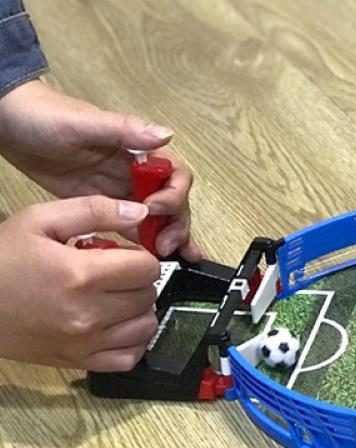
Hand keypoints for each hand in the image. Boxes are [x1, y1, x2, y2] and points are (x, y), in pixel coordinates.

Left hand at [0, 80, 199, 259]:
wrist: (10, 125)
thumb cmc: (44, 116)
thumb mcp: (85, 123)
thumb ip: (125, 130)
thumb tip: (166, 136)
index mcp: (138, 150)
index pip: (174, 175)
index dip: (172, 195)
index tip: (153, 209)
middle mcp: (137, 173)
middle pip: (173, 202)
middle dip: (176, 224)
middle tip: (164, 246)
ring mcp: (123, 192)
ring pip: (159, 219)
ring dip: (171, 238)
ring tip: (175, 257)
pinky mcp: (107, 209)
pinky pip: (135, 228)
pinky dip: (149, 244)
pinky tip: (158, 260)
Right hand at [0, 196, 161, 370]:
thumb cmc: (2, 259)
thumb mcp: (39, 220)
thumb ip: (93, 211)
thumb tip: (139, 212)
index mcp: (81, 275)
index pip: (147, 268)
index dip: (140, 256)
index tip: (122, 255)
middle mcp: (90, 313)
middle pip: (148, 296)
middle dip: (137, 281)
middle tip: (112, 274)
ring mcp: (87, 342)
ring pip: (146, 327)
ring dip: (138, 310)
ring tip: (114, 298)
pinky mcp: (81, 361)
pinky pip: (130, 358)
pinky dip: (132, 341)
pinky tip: (116, 325)